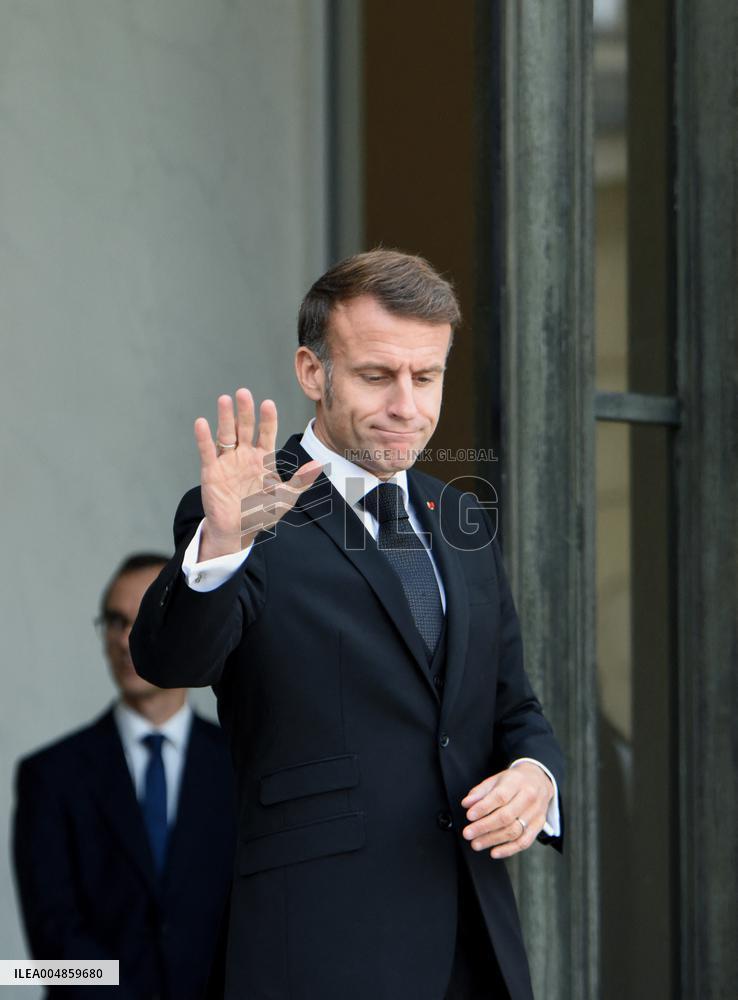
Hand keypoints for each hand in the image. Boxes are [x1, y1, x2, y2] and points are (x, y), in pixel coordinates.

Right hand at [194, 388, 322, 559]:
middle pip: (244, 428)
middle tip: (244, 393)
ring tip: (224, 400)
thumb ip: (300, 481)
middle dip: (245, 412)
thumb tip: (319, 464)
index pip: (266, 433)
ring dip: (225, 418)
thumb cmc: (261, 514)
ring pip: (226, 434)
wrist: (237, 531)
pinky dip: (204, 438)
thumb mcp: (285, 498)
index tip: (268, 404)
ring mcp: (227, 461)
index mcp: (262, 458)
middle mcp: (244, 455)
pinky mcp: (211, 471)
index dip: (267, 419)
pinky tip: (202, 423)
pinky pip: (207, 451)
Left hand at [460, 762, 553, 859]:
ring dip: (493, 840)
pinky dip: (508, 850)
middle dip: (484, 827)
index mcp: (516, 782)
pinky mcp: (538, 826)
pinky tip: (495, 852)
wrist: (539, 780)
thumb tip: (467, 804)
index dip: (483, 808)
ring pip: (514, 831)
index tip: (469, 816)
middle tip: (468, 833)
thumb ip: (480, 791)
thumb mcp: (496, 779)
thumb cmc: (514, 781)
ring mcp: (535, 813)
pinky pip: (524, 842)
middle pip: (506, 816)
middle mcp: (528, 797)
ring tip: (476, 843)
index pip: (499, 797)